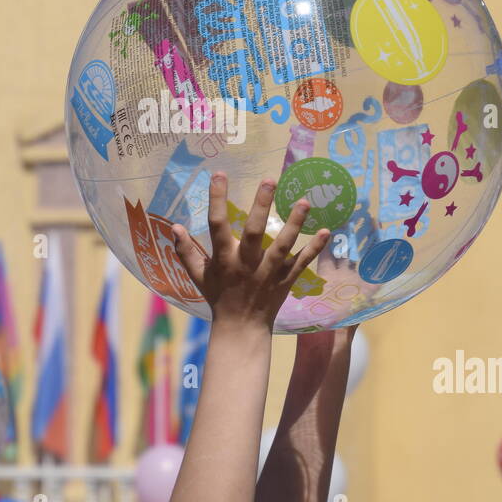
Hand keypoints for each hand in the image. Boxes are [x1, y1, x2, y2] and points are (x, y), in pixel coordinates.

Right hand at [171, 173, 328, 328]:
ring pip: (283, 245)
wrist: (241, 328)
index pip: (217, 225)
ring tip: (305, 200)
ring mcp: (269, 272)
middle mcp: (247, 264)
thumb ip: (186, 251)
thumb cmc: (218, 296)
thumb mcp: (198, 276)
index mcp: (224, 259)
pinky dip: (315, 249)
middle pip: (255, 232)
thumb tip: (174, 226)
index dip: (217, 199)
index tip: (219, 174)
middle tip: (270, 179)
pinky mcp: (286, 280)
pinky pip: (302, 263)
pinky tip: (328, 231)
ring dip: (295, 223)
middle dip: (262, 206)